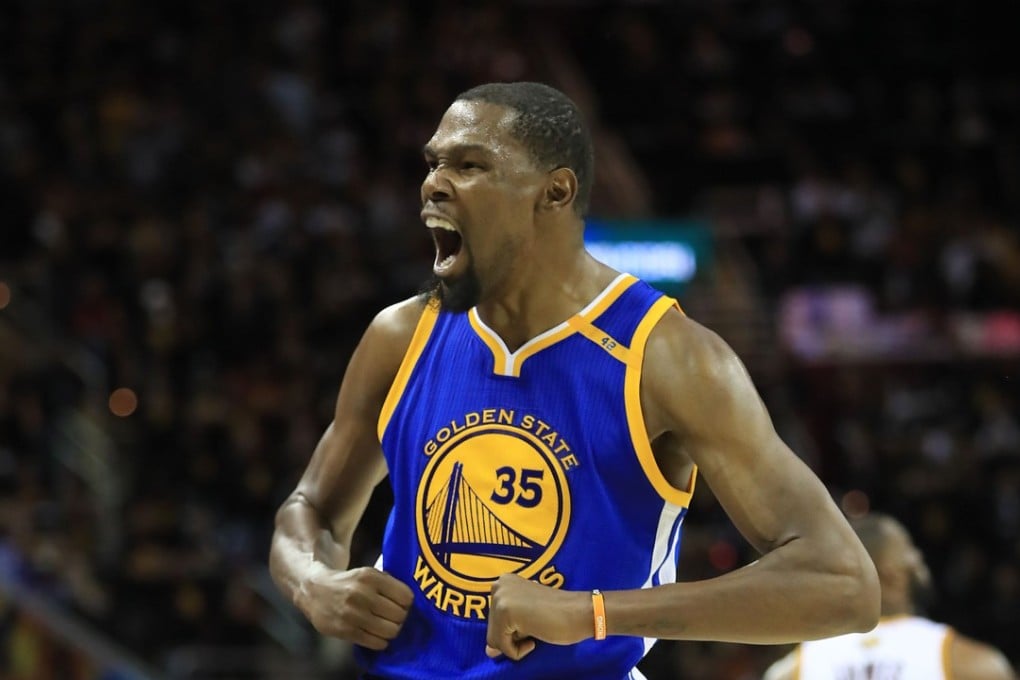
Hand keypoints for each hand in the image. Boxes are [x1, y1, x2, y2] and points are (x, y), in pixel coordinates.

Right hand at [297, 564, 413, 649]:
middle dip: (400, 618)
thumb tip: (410, 600)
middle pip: (399, 615)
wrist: (315, 591)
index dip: (407, 602)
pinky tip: (376, 634)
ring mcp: (353, 614)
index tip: (401, 604)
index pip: (405, 596)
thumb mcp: (368, 573)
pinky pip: (376, 642)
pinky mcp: (346, 631)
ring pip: (390, 631)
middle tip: (394, 617)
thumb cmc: (349, 582)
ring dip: (391, 630)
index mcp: (370, 577)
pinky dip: (381, 641)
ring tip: (386, 626)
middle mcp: (362, 594)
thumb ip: (388, 583)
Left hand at [485, 573, 590, 659]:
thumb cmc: (559, 614)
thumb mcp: (526, 618)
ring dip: (516, 643)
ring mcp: (501, 597)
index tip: (534, 619)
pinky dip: (518, 651)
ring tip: (536, 629)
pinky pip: (501, 646)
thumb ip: (506, 629)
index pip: (495, 620)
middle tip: (536, 624)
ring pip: (494, 639)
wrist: (580, 612)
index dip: (514, 629)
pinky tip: (534, 638)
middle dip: (513, 635)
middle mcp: (499, 585)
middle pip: (492, 629)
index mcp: (504, 582)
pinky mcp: (505, 612)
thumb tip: (488, 652)